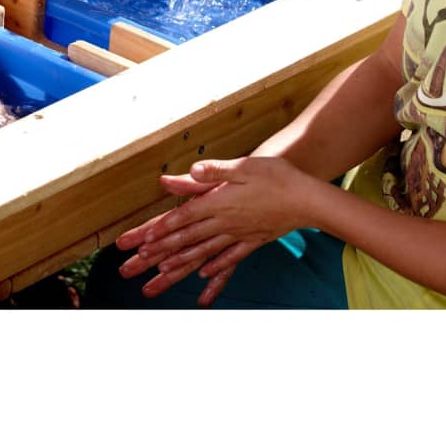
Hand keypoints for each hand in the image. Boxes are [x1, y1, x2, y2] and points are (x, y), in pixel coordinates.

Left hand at [115, 156, 315, 302]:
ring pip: (204, 253)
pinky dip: (215, 269)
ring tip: (159, 276)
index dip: (161, 229)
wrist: (310, 199)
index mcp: (219, 203)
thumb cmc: (276, 176)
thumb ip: (213, 170)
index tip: (141, 242)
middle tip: (136, 265)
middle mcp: (225, 223)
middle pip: (186, 239)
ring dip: (179, 265)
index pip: (183, 218)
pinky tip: (203, 278)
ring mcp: (239, 235)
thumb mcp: (243, 166)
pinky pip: (230, 259)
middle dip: (158, 252)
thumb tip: (188, 170)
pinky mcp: (253, 241)